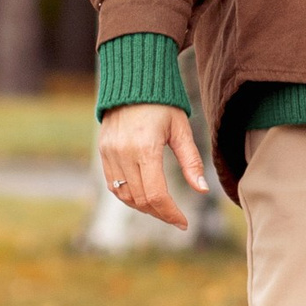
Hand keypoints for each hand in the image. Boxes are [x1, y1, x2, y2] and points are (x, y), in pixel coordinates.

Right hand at [100, 99, 205, 229]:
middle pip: (140, 199)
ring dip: (143, 207)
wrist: (132, 82)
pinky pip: (113, 185)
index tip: (184, 223)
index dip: (170, 213)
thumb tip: (202, 190)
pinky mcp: (103, 152)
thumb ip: (191, 162)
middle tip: (176, 218)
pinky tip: (143, 197)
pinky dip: (128, 196)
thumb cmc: (162, 105)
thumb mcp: (181, 130)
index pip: (156, 194)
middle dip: (159, 213)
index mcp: (145, 148)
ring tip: (162, 209)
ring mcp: (110, 153)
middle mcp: (123, 153)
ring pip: (124, 196)